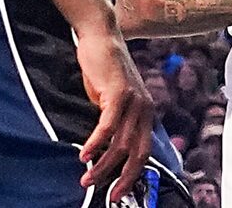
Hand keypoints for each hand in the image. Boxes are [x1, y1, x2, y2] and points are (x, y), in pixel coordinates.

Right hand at [74, 28, 155, 200]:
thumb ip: (114, 125)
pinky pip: (108, 125)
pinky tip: (85, 155)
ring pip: (121, 143)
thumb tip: (104, 154)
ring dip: (103, 166)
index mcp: (147, 113)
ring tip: (87, 179)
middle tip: (108, 195)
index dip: (133, 175)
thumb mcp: (112, 103)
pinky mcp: (119, 92)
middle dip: (123, 177)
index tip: (118, 193)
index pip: (145, 151)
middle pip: (138, 152)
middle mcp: (146, 108)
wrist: (102, 39)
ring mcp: (135, 100)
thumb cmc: (104, 73)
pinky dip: (96, 143)